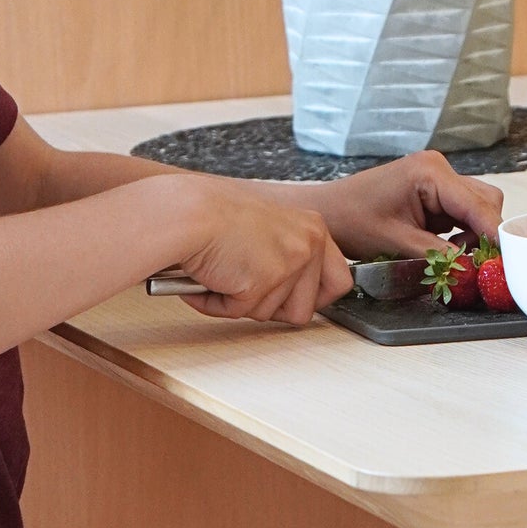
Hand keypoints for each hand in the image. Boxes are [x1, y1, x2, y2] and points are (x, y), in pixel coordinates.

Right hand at [176, 178, 352, 325]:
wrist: (187, 212)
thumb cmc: (214, 214)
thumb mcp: (268, 228)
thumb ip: (286, 255)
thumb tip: (289, 292)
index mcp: (313, 228)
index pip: (339, 281)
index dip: (315, 297)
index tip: (296, 299)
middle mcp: (307, 245)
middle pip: (305, 308)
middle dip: (273, 306)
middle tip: (247, 288)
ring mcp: (288, 265)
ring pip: (270, 315)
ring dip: (242, 303)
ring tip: (224, 274)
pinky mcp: (261, 283)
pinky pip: (238, 313)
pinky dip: (218, 303)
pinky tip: (209, 280)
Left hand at [302, 151, 504, 259]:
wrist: (326, 212)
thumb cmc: (351, 221)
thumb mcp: (397, 243)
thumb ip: (438, 255)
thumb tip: (472, 270)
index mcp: (430, 172)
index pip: (477, 205)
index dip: (495, 233)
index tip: (509, 257)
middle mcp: (439, 169)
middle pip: (485, 202)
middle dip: (484, 234)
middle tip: (472, 264)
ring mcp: (437, 179)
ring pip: (476, 208)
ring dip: (472, 235)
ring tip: (448, 257)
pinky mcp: (433, 192)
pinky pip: (460, 213)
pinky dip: (460, 233)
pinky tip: (442, 249)